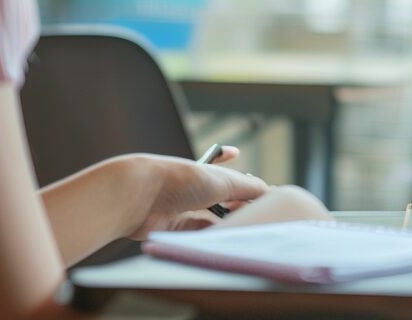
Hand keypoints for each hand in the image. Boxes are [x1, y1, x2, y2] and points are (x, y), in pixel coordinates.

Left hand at [124, 148, 269, 238]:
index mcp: (209, 172)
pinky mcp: (177, 229)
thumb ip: (249, 187)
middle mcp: (199, 189)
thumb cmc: (181, 179)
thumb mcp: (223, 180)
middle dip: (243, 210)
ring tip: (246, 231)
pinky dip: (213, 236)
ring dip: (229, 225)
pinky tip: (226, 239)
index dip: (252, 188)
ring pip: (216, 221)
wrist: (140, 195)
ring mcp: (187, 209)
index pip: (237, 179)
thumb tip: (271, 192)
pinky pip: (201, 234)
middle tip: (261, 219)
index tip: (270, 197)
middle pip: (228, 203)